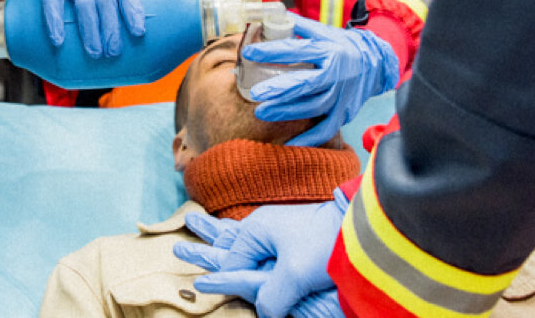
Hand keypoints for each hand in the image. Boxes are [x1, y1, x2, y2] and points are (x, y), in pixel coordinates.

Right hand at [172, 192, 347, 317]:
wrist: (357, 225)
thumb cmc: (323, 245)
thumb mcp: (293, 277)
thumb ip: (272, 297)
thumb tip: (265, 312)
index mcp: (256, 231)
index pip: (233, 263)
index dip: (229, 281)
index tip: (216, 290)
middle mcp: (262, 227)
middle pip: (229, 242)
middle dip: (206, 246)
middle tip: (177, 245)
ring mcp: (276, 228)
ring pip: (242, 239)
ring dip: (221, 240)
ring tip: (197, 225)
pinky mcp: (292, 233)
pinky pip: (260, 241)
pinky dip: (246, 243)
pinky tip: (243, 240)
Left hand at [243, 15, 398, 146]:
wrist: (376, 62)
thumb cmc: (342, 46)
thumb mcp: (323, 31)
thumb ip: (297, 26)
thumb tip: (267, 16)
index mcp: (328, 49)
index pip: (296, 50)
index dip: (271, 51)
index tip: (248, 53)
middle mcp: (336, 73)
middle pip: (306, 82)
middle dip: (280, 88)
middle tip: (256, 93)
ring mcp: (341, 95)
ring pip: (313, 106)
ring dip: (287, 111)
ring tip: (261, 112)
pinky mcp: (344, 112)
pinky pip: (326, 129)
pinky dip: (309, 139)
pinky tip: (288, 144)